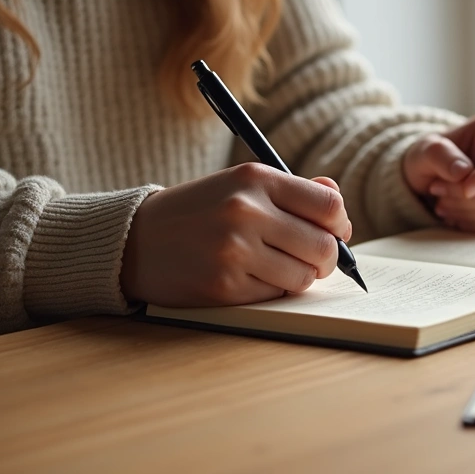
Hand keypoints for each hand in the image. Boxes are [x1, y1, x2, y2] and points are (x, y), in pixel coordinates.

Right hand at [120, 163, 351, 306]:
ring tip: (276, 266)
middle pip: (324, 247)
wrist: (134, 240)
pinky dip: (271, 291)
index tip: (335, 233)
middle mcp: (246, 211)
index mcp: (256, 179)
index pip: (329, 206)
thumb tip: (337, 204)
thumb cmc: (200, 211)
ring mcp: (234, 251)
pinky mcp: (224, 286)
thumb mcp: (241, 185)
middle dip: (326, 259)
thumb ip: (294, 192)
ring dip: (299, 277)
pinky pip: (275, 295)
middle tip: (313, 259)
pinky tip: (249, 277)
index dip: (340, 225)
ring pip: (304, 277)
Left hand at [402, 110, 474, 231]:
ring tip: (444, 203)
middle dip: (468, 198)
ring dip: (468, 213)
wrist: (443, 175)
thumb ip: (438, 154)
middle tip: (438, 192)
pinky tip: (460, 215)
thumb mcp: (425, 148)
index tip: (465, 189)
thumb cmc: (439, 156)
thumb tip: (462, 172)